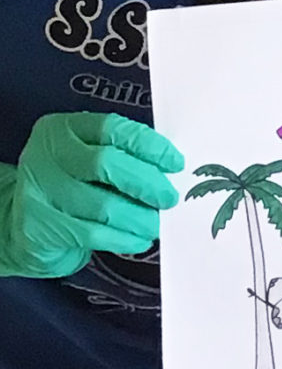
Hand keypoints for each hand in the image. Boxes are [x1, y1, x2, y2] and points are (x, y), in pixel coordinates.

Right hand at [0, 112, 183, 278]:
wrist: (18, 222)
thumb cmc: (68, 186)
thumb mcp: (86, 159)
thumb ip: (119, 156)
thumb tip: (169, 172)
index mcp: (64, 129)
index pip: (112, 128)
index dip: (149, 145)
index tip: (175, 163)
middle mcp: (49, 155)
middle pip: (108, 164)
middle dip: (147, 183)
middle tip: (169, 198)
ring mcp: (41, 191)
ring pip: (104, 206)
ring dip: (140, 218)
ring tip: (156, 224)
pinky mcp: (41, 226)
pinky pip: (95, 234)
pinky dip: (125, 239)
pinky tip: (139, 240)